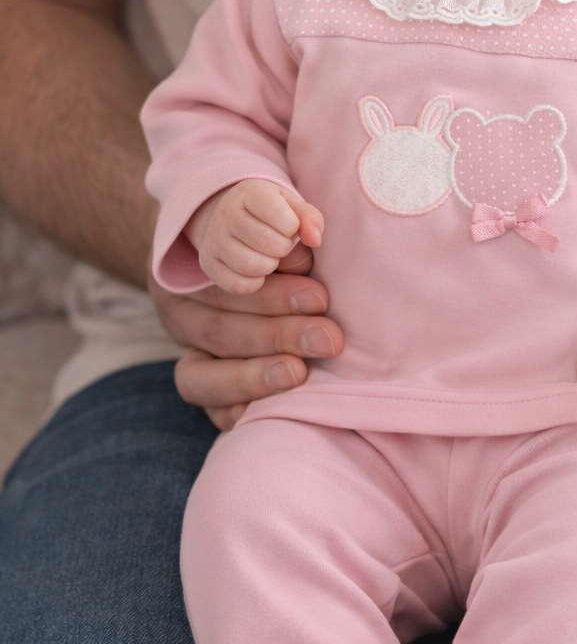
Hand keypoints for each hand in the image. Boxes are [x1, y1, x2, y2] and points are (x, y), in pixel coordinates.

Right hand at [149, 240, 343, 430]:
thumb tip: (311, 236)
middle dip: (277, 337)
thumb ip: (290, 235)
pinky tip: (270, 410)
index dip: (271, 296)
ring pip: (203, 377)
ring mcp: (190, 356)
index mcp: (189, 275)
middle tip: (328, 338)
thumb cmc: (266, 245)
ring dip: (255, 377)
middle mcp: (181, 318)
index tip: (320, 297)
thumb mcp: (272, 230)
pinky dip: (235, 413)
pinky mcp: (206, 392)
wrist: (237, 256)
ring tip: (302, 374)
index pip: (224, 289)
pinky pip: (209, 411)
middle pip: (219, 333)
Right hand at [188, 180, 324, 294]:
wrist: (235, 218)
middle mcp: (225, 213)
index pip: (275, 211)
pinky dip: (255, 282)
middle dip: (283, 247)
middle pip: (266, 241)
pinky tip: (257, 269)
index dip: (292, 226)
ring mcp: (213, 239)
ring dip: (270, 265)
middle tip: (281, 243)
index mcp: (249, 192)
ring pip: (251, 265)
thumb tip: (315, 239)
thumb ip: (310, 218)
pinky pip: (238, 285)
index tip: (290, 227)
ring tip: (270, 255)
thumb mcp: (293, 207)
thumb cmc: (273, 213)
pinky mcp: (209, 264)